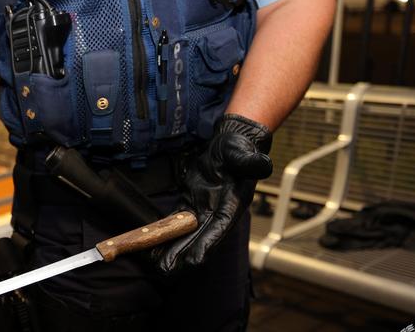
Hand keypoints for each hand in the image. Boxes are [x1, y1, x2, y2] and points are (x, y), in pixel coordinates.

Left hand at [154, 114, 272, 273]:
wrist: (230, 144)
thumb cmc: (239, 149)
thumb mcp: (244, 153)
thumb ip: (252, 161)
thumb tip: (263, 164)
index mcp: (234, 202)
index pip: (219, 227)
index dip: (207, 244)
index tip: (194, 261)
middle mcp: (218, 211)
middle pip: (199, 238)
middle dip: (183, 255)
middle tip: (165, 270)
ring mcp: (204, 209)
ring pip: (185, 233)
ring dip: (171, 248)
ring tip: (154, 263)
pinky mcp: (191, 202)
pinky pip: (175, 220)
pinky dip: (164, 231)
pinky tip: (151, 241)